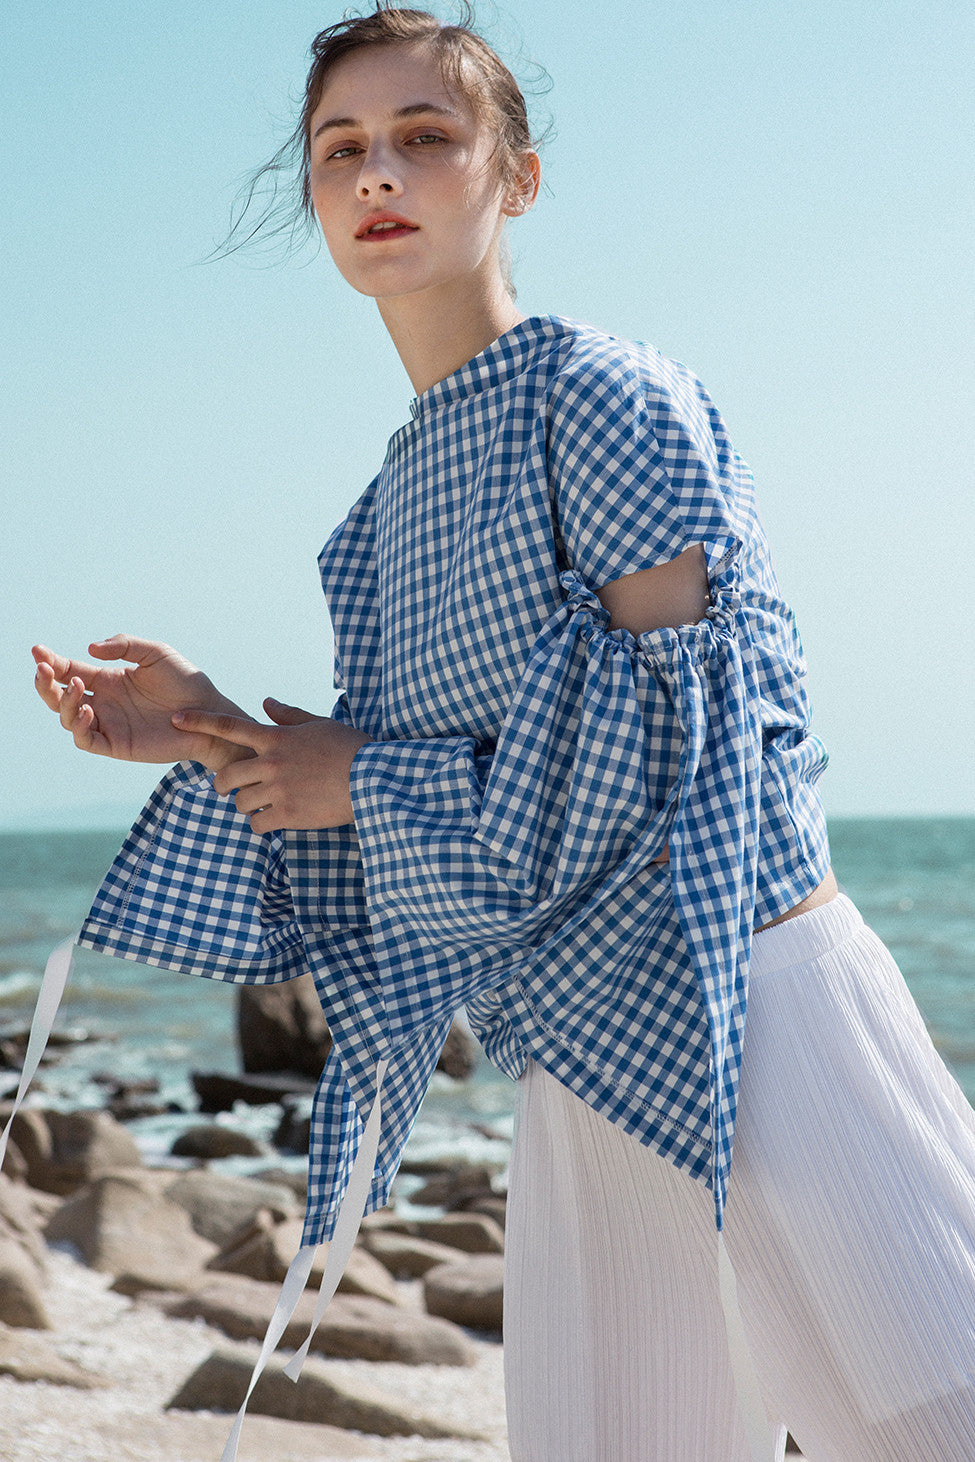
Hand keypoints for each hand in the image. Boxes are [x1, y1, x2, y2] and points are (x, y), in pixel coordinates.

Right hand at [32, 636, 252, 770]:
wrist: (209, 713)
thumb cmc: (186, 682)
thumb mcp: (155, 653)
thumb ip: (124, 645)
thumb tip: (89, 649)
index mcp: (109, 679)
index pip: (70, 670)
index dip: (52, 662)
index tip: (38, 650)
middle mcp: (104, 702)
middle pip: (60, 695)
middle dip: (45, 682)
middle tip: (43, 668)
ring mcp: (109, 724)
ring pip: (68, 717)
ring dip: (64, 701)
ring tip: (77, 686)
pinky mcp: (118, 745)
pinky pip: (87, 740)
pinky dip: (79, 726)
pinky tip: (87, 709)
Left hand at [173, 698, 372, 831]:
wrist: (374, 780)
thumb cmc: (349, 748)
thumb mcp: (319, 724)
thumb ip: (288, 715)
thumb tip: (265, 702)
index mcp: (276, 738)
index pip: (229, 726)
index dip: (199, 722)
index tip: (176, 720)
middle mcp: (271, 763)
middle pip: (225, 775)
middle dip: (222, 784)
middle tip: (228, 789)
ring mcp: (278, 790)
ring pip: (240, 802)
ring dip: (246, 805)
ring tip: (262, 805)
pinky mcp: (288, 815)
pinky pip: (257, 824)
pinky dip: (260, 824)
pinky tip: (273, 820)